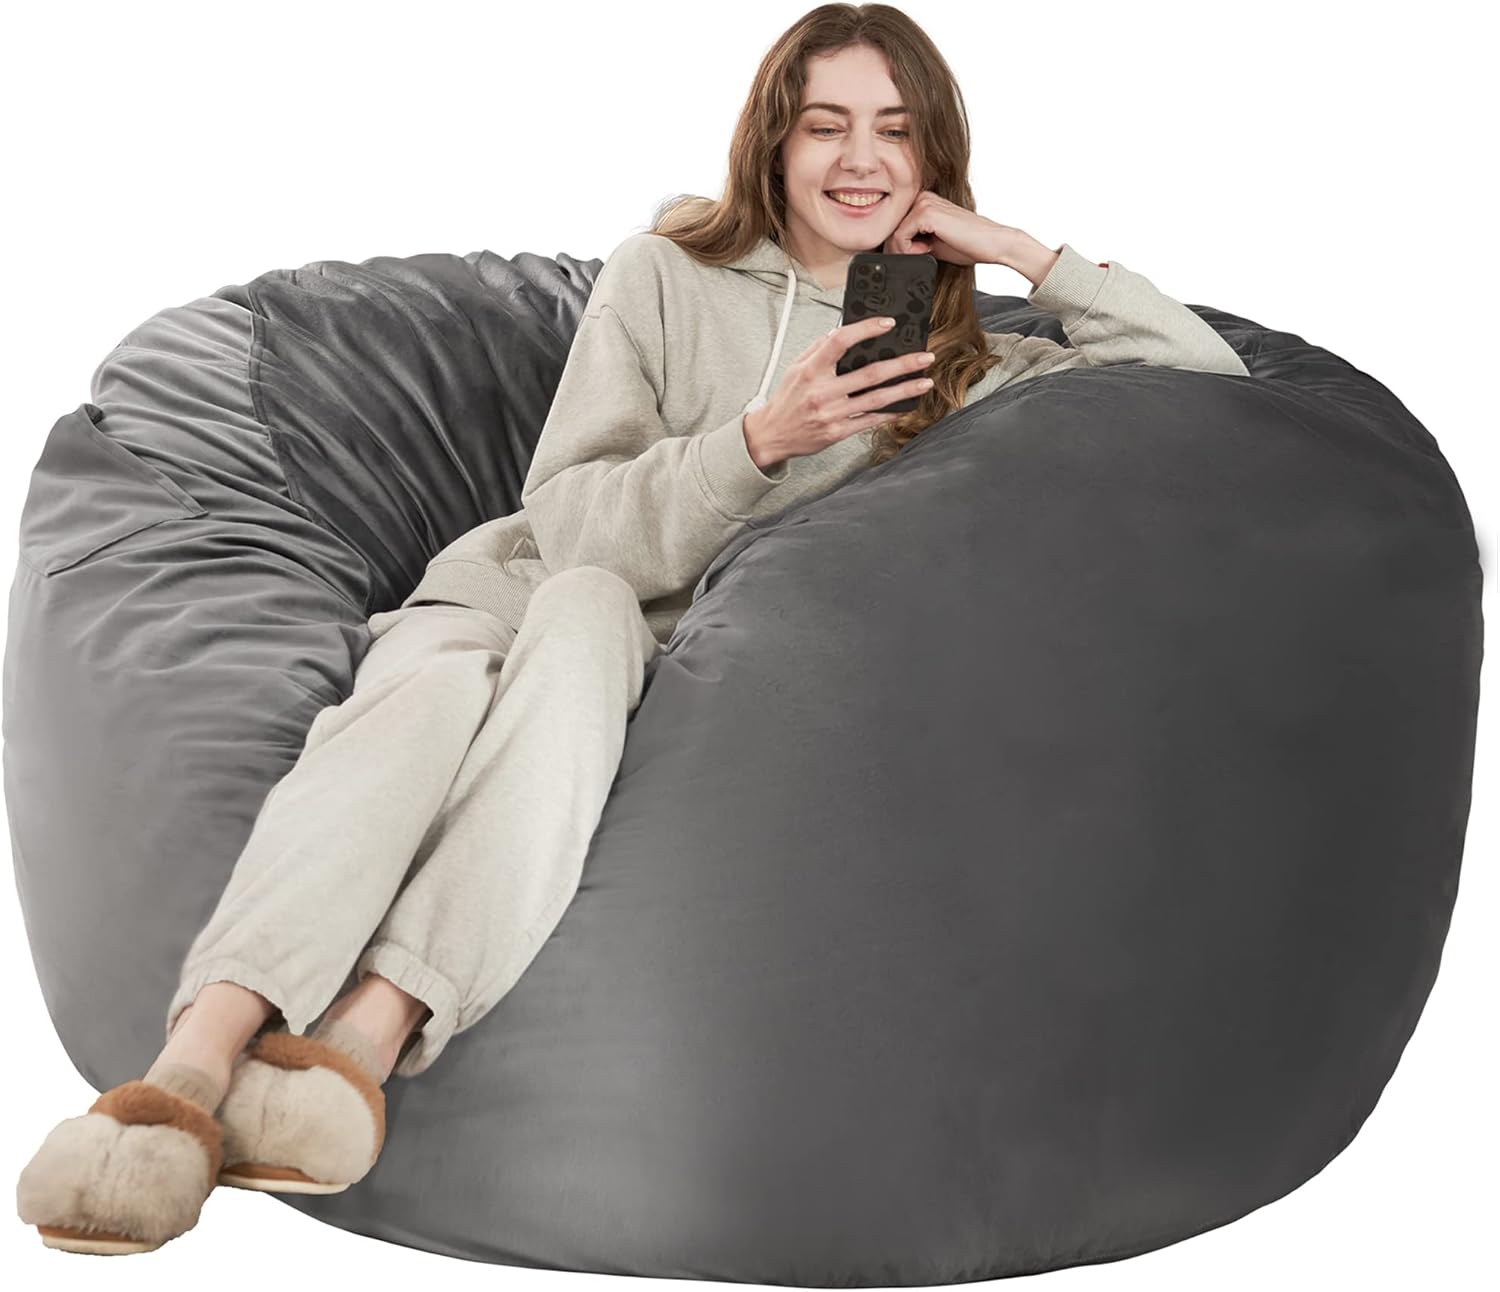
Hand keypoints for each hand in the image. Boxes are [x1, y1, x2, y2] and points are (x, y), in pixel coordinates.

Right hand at [746, 315, 937, 466]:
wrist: (770, 435)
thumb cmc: (786, 399)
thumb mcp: (795, 368)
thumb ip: (818, 349)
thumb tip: (842, 330)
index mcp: (811, 370)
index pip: (840, 341)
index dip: (866, 329)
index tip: (888, 323)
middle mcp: (822, 391)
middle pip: (870, 373)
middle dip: (902, 364)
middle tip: (925, 357)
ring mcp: (831, 414)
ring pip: (876, 399)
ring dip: (904, 390)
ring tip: (925, 381)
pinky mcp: (837, 432)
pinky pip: (869, 421)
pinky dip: (889, 413)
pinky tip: (905, 406)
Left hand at [882, 190, 1022, 267]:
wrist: (993, 243)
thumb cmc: (968, 245)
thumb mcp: (933, 243)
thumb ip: (912, 241)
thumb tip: (890, 250)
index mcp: (924, 201)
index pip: (895, 224)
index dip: (898, 244)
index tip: (914, 254)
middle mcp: (922, 197)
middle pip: (891, 228)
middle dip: (898, 248)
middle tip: (919, 255)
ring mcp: (924, 202)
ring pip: (893, 233)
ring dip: (904, 250)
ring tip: (925, 252)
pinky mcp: (926, 213)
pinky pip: (900, 236)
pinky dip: (908, 250)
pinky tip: (927, 250)